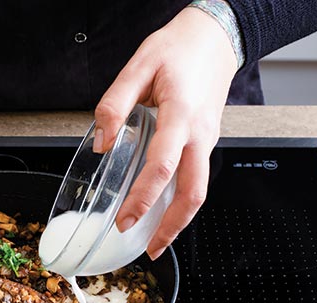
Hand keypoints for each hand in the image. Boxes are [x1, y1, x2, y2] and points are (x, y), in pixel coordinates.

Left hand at [93, 6, 238, 258]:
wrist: (214, 39)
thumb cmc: (177, 49)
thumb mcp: (138, 65)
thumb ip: (114, 104)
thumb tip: (102, 144)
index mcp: (181, 115)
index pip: (162, 167)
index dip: (143, 198)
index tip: (124, 219)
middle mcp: (200, 134)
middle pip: (193, 193)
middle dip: (171, 226)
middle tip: (148, 248)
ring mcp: (207, 140)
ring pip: (200, 191)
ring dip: (180, 221)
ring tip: (157, 241)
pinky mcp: (206, 142)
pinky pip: (197, 179)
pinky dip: (182, 202)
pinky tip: (164, 213)